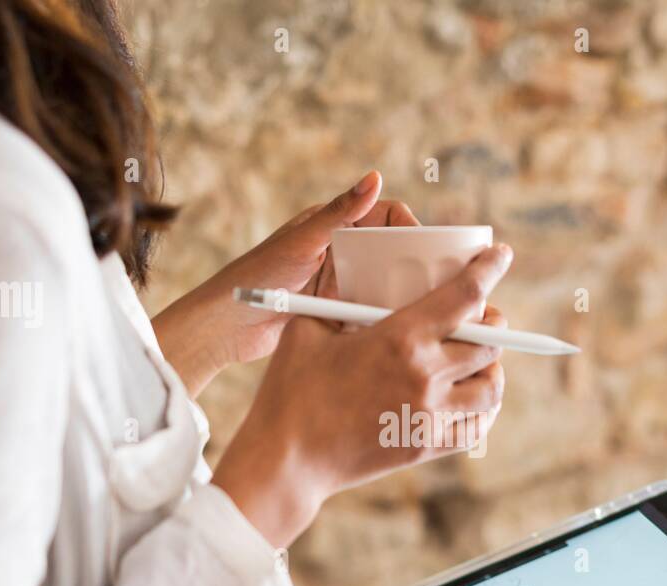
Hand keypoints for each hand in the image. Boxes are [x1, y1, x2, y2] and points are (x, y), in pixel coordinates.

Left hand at [153, 171, 419, 395]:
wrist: (227, 326)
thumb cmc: (257, 275)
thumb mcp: (303, 241)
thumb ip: (340, 212)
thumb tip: (375, 177)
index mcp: (334, 224)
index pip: (389, 218)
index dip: (412, 230)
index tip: (429, 251)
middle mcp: (342, 250)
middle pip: (394, 252)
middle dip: (416, 264)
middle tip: (438, 283)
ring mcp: (341, 282)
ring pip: (387, 282)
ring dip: (404, 292)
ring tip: (425, 308)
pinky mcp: (338, 311)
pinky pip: (373, 309)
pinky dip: (386, 315)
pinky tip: (400, 326)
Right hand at [213, 244, 512, 547]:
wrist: (287, 458)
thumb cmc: (292, 390)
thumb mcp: (309, 327)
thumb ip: (337, 292)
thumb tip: (350, 257)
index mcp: (399, 337)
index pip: (465, 295)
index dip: (489, 270)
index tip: (500, 256)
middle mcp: (425, 375)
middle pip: (489, 341)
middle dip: (491, 322)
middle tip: (481, 316)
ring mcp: (430, 415)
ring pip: (491, 387)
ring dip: (491, 368)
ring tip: (478, 360)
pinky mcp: (427, 446)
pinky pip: (477, 427)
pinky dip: (483, 409)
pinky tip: (470, 398)